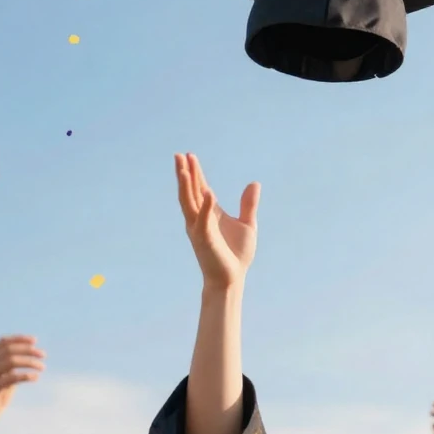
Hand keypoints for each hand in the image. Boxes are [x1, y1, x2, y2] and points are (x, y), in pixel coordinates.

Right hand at [0, 336, 45, 432]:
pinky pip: (11, 377)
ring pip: (11, 360)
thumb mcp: (0, 382)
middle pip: (9, 349)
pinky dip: (25, 375)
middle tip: (43, 355)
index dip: (19, 339)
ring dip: (29, 362)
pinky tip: (35, 378)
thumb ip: (9, 371)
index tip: (35, 341)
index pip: (3, 342)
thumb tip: (27, 360)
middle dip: (28, 350)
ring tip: (42, 367)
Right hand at [175, 153, 259, 287]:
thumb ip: (248, 204)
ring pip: (189, 203)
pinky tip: (209, 192)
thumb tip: (254, 183)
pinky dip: (206, 207)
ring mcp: (200, 228)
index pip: (200, 188)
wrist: (232, 278)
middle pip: (190, 191)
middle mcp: (200, 218)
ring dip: (186, 186)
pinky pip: (204, 220)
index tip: (190, 155)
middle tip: (179, 155)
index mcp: (210, 213)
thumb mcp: (247, 224)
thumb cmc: (236, 254)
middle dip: (185, 173)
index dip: (196, 172)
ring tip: (183, 168)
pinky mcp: (205, 240)